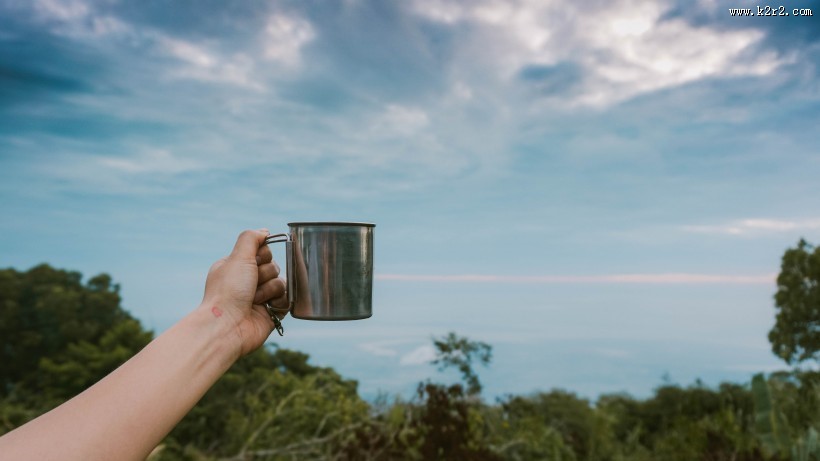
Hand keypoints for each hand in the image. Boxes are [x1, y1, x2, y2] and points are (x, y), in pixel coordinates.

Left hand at [202, 229, 287, 356]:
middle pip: (273, 266)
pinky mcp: (270, 313)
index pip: (263, 251)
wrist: (228, 326)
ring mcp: (260, 298)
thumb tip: (265, 231)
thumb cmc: (228, 291)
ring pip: (281, 283)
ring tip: (255, 300)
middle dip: (265, 274)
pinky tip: (267, 309)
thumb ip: (251, 238)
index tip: (252, 263)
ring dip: (270, 290)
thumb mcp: (238, 257)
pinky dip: (279, 303)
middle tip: (251, 284)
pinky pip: (287, 300)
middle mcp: (248, 282)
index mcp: (237, 267)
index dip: (262, 256)